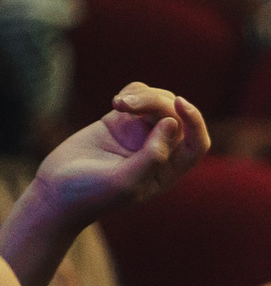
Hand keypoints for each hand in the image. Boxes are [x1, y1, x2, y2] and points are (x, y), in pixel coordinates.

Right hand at [30, 85, 209, 225]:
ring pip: (158, 102)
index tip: (179, 103)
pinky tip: (116, 103)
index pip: (197, 143)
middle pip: (175, 116)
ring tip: (118, 104)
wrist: (58, 190)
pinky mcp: (120, 122)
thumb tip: (173, 123)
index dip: (195, 121)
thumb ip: (153, 155)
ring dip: (142, 95)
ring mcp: (140, 134)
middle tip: (125, 105)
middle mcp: (160, 150)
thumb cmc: (94, 193)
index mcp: (170, 170)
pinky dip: (132, 92)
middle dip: (155, 103)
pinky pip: (139, 97)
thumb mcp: (126, 181)